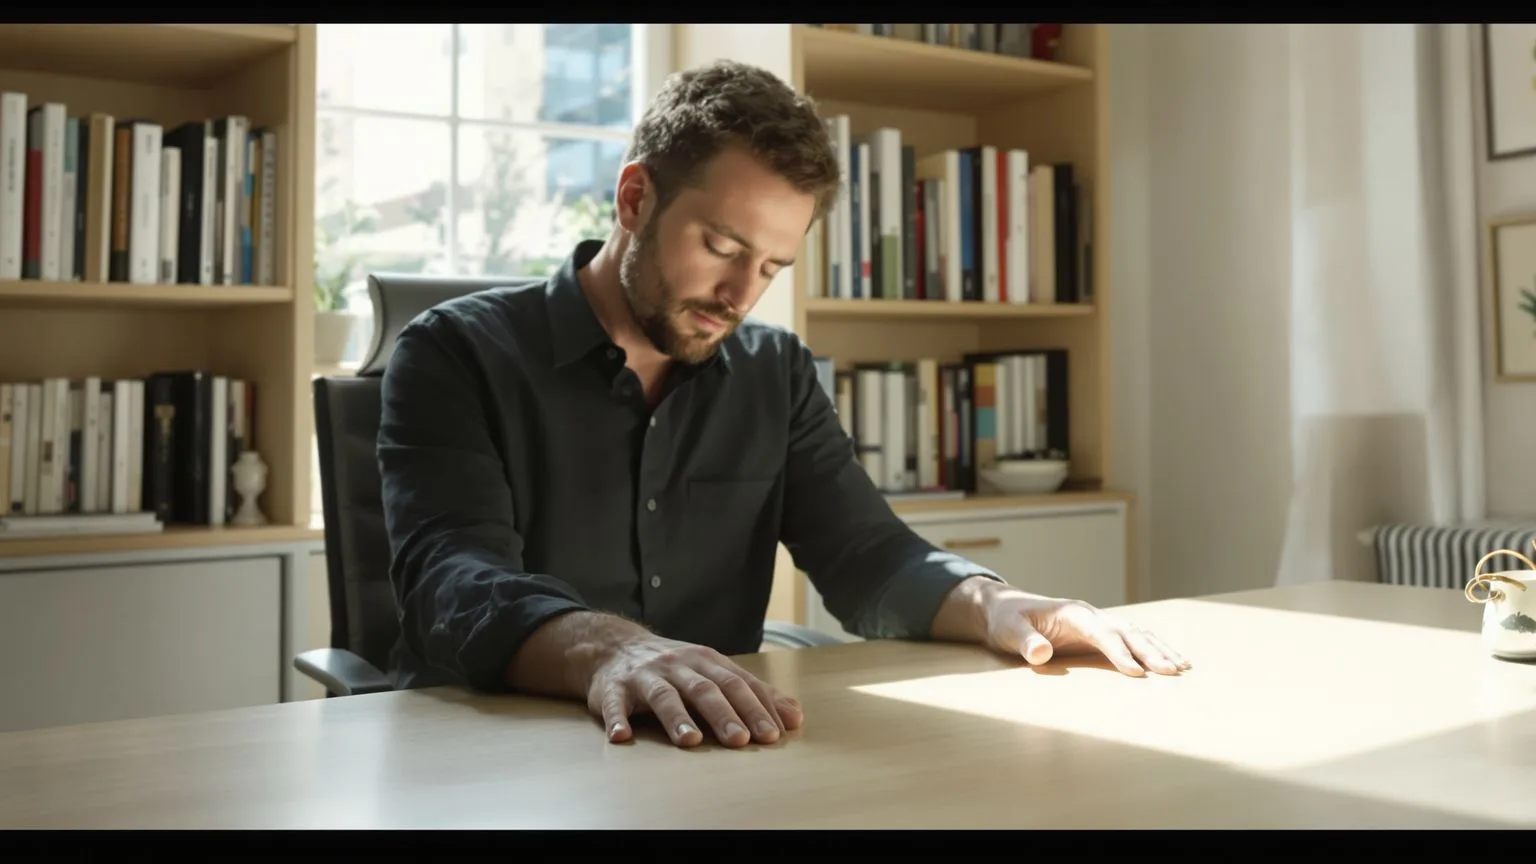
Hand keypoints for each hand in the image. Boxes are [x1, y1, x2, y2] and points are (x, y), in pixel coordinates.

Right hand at [586, 633, 803, 747]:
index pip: (737, 684)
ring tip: (691, 741)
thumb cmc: (674, 667)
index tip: (774, 733)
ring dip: (677, 719)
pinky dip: (618, 719)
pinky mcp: (613, 689)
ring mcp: (645, 676)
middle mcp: (678, 665)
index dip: (755, 708)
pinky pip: (614, 704)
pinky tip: (623, 736)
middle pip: (704, 689)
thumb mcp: (713, 671)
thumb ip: (752, 693)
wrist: (614, 647)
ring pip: (664, 695)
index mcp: (706, 661)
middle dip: (725, 714)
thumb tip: (795, 716)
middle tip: (741, 740)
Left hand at [983, 588, 1191, 676]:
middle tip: (1173, 672)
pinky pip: (1133, 639)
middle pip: (1127, 632)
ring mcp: (1099, 623)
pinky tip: (1173, 661)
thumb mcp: (1008, 630)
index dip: (1119, 652)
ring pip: (1137, 634)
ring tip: (1184, 667)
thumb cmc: (1006, 621)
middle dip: (1151, 652)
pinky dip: (1154, 648)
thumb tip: (1040, 654)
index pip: (1102, 633)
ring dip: (1160, 649)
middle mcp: (1091, 615)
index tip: (1136, 672)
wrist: (1005, 609)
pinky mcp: (1100, 634)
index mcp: (1073, 613)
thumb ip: (1024, 641)